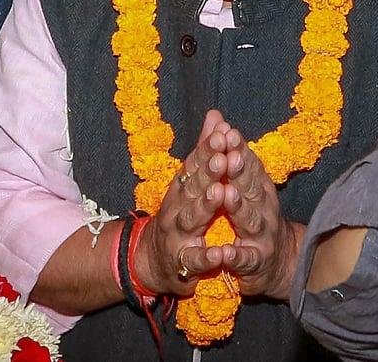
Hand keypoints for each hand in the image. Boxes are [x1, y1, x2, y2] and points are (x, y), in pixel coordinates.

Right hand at [137, 110, 241, 295]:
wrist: (153, 260)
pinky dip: (206, 256)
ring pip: (191, 218)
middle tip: (223, 157)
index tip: (223, 133)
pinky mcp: (183, 262)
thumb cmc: (180, 215)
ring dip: (205, 206)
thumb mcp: (191, 182)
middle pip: (193, 186)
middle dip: (208, 172)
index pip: (196, 163)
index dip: (209, 148)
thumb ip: (205, 150)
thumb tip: (217, 115)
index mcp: (183, 186)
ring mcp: (178, 234)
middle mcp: (177, 206)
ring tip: (219, 194)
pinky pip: (195, 259)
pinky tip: (220, 253)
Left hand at [217, 139, 301, 300]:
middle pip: (251, 187)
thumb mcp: (244, 184)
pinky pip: (245, 258)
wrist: (279, 262)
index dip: (239, 148)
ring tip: (227, 195)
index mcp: (258, 188)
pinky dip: (235, 255)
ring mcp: (261, 236)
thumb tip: (218, 118)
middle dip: (241, 171)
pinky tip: (224, 252)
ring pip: (250, 220)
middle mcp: (264, 208)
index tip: (228, 131)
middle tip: (229, 155)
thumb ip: (232, 153)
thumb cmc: (256, 217)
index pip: (248, 165)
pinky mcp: (256, 262)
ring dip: (239, 207)